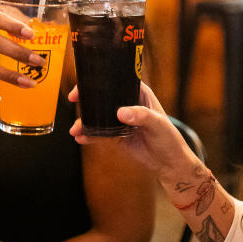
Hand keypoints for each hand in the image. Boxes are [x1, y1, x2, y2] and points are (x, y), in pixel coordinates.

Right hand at [69, 82, 193, 180]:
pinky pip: (99, 133)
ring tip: (75, 129)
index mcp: (138, 93)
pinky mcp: (116, 135)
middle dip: (87, 98)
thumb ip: (141, 116)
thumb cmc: (169, 138)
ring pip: (98, 116)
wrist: (168, 163)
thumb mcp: (157, 124)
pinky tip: (80, 137)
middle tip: (73, 100)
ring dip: (85, 121)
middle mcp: (127, 103)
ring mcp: (119, 120)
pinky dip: (89, 135)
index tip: (86, 83)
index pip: (117, 80)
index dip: (100, 79)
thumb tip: (120, 113)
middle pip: (103, 96)